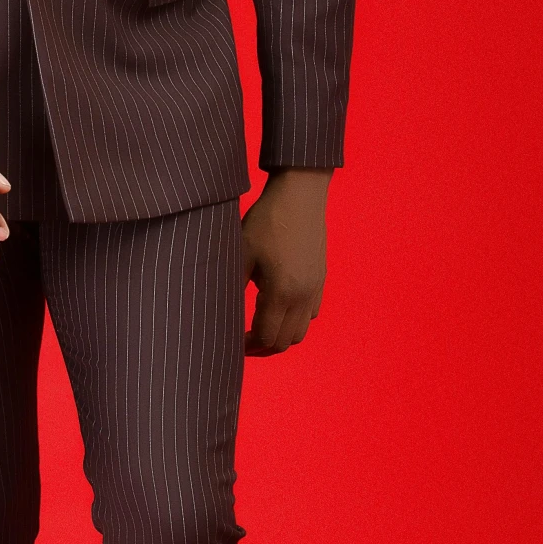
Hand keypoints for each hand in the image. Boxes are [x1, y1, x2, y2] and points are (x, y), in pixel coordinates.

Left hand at [241, 168, 330, 354]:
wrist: (300, 196)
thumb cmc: (267, 221)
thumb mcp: (242, 252)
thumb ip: (235, 285)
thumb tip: (222, 310)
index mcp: (281, 292)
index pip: (266, 337)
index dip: (248, 346)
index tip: (233, 343)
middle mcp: (303, 296)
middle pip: (285, 342)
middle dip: (263, 347)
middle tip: (244, 343)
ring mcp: (315, 288)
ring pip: (300, 332)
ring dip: (281, 336)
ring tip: (260, 329)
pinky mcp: (320, 279)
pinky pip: (311, 314)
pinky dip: (295, 321)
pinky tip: (279, 308)